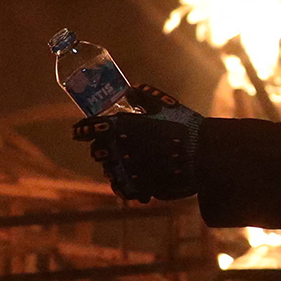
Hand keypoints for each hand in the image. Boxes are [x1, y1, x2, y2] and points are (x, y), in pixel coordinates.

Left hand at [72, 85, 203, 202]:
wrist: (204, 153)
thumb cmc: (185, 125)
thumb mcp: (165, 104)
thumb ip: (144, 96)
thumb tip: (130, 90)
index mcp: (122, 125)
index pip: (91, 128)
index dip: (82, 130)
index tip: (77, 132)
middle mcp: (120, 149)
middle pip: (97, 152)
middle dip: (99, 149)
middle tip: (102, 147)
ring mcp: (129, 170)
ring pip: (109, 171)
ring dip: (111, 167)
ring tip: (119, 165)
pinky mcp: (140, 187)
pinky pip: (123, 189)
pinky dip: (122, 187)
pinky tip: (124, 184)